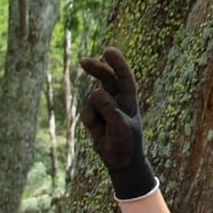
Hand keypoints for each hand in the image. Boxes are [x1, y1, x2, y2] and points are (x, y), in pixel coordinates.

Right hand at [79, 46, 157, 200]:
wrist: (120, 161)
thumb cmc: (127, 143)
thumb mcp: (120, 127)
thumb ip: (110, 109)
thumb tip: (95, 91)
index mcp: (129, 98)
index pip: (124, 76)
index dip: (117, 63)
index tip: (107, 51)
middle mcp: (116, 98)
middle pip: (105, 77)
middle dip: (95, 68)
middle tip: (83, 62)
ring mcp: (103, 105)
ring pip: (91, 97)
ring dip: (91, 110)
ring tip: (98, 127)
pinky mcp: (93, 114)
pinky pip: (85, 110)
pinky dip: (87, 119)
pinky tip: (95, 130)